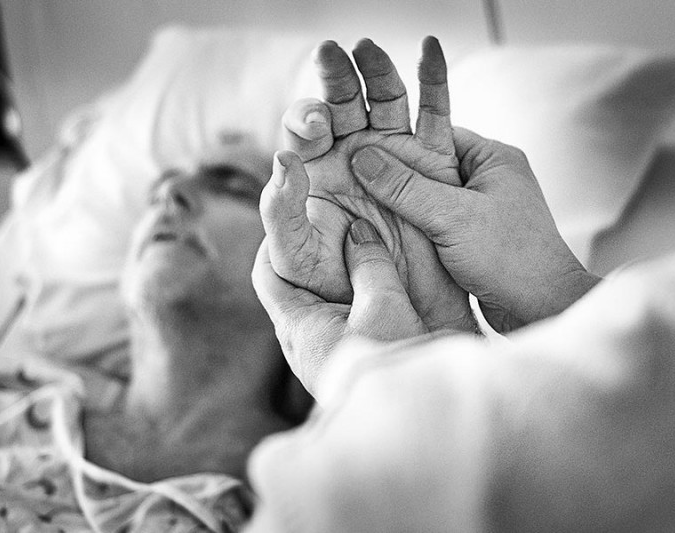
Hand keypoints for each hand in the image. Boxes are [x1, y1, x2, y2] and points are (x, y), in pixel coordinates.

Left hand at [252, 218, 425, 396]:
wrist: (408, 427)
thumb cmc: (393, 365)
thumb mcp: (386, 306)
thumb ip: (370, 263)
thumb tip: (358, 233)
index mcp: (297, 326)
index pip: (266, 273)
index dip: (273, 241)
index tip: (291, 215)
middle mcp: (298, 346)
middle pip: (289, 290)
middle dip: (304, 258)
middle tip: (327, 230)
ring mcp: (317, 361)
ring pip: (312, 309)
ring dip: (327, 282)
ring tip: (352, 255)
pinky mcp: (339, 370)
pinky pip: (331, 328)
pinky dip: (343, 304)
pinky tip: (369, 294)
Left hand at [260, 37, 475, 331]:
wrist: (392, 312)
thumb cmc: (336, 287)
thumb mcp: (295, 255)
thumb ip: (280, 210)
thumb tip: (283, 160)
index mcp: (315, 171)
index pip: (304, 128)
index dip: (306, 118)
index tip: (317, 127)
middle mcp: (351, 155)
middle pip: (341, 103)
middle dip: (335, 78)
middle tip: (330, 54)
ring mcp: (392, 154)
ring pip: (385, 100)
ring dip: (378, 72)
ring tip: (369, 50)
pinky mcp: (431, 161)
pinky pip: (434, 115)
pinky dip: (434, 80)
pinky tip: (430, 50)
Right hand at [350, 127, 601, 331]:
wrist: (542, 310)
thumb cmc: (512, 258)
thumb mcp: (453, 217)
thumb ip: (406, 188)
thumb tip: (362, 158)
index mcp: (493, 158)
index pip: (435, 136)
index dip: (397, 142)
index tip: (362, 149)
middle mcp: (488, 179)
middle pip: (428, 166)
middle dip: (394, 176)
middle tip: (355, 178)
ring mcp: (480, 209)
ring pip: (427, 198)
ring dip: (401, 206)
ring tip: (364, 206)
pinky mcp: (472, 237)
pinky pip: (432, 223)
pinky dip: (412, 228)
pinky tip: (387, 234)